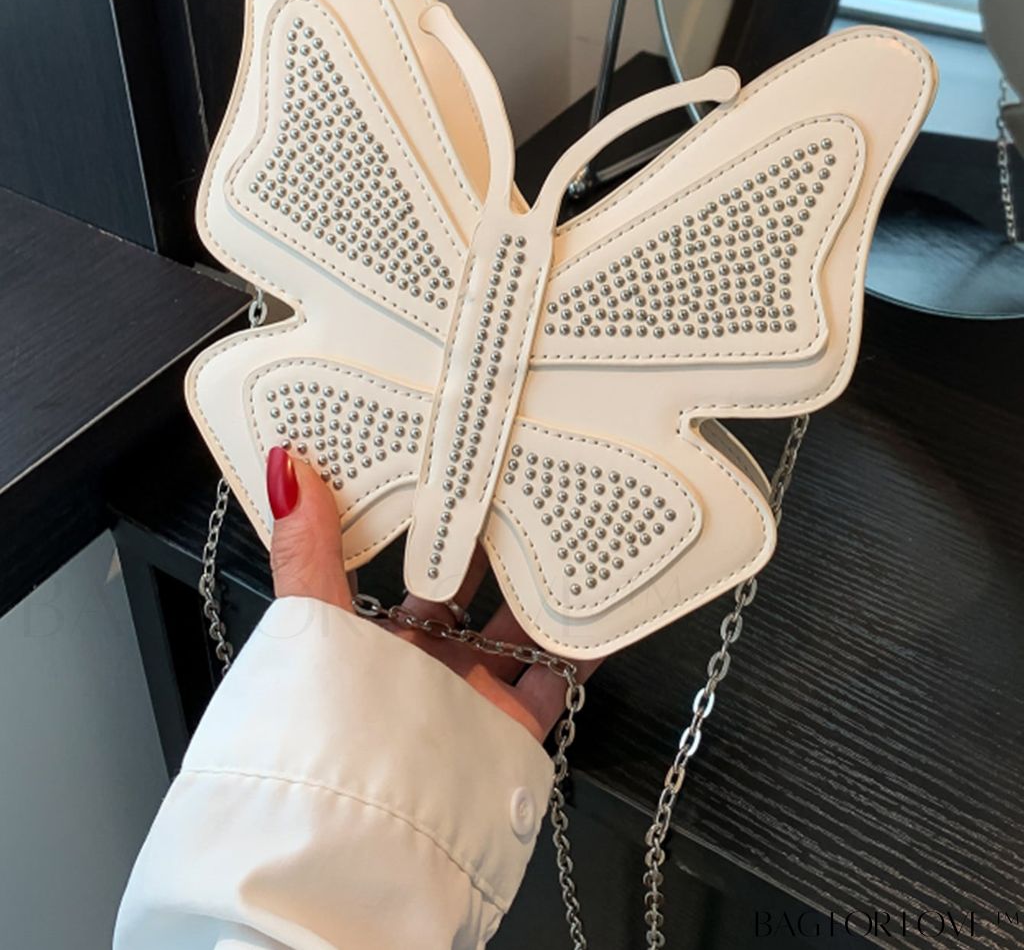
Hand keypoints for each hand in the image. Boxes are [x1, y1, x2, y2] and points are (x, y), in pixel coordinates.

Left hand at [267, 447, 600, 740]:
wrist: (361, 838)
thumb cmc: (322, 739)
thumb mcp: (312, 623)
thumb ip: (306, 550)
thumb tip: (287, 472)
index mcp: (372, 641)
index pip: (408, 565)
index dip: (432, 522)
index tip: (456, 476)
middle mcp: (422, 670)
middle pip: (470, 595)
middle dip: (495, 548)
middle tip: (522, 492)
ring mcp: (468, 700)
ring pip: (518, 632)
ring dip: (542, 589)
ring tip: (568, 534)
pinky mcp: (508, 733)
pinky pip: (555, 683)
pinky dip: (579, 648)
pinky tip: (599, 609)